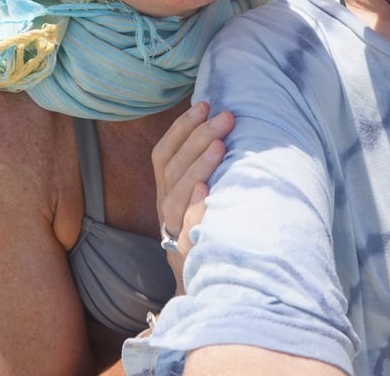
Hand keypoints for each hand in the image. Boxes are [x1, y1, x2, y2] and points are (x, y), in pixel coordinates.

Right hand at [152, 101, 233, 292]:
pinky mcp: (185, 254)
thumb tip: (221, 126)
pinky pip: (184, 230)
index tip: (203, 104)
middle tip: (225, 117)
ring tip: (220, 145)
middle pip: (172, 169)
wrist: (204, 285)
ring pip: (175, 196)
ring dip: (197, 166)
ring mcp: (173, 231)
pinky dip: (193, 210)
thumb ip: (202, 170)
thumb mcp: (198, 198)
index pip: (163, 154)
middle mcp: (165, 209)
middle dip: (197, 138)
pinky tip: (207, 191)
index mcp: (166, 192)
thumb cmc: (208, 231)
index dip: (180, 128)